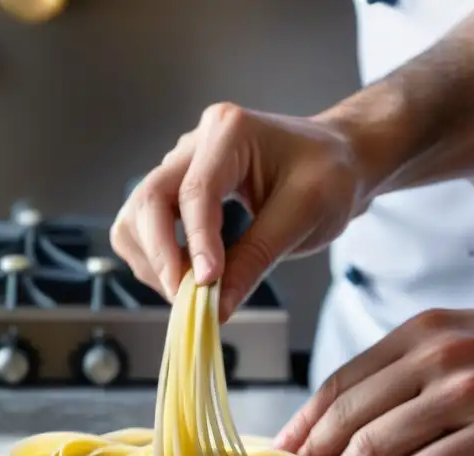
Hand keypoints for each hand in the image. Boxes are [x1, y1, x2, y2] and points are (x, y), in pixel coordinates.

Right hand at [109, 102, 364, 320]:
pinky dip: (156, 259)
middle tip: (186, 298)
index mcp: (229, 132)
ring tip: (190, 290)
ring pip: (136, 217)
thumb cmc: (330, 175)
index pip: (195, 192)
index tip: (205, 287)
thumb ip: (257, 257)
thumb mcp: (306, 215)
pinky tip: (187, 276)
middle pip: (148, 200)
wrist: (337, 160)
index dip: (197, 244)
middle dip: (161, 256)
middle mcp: (193, 143)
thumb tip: (219, 305)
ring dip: (153, 260)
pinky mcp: (175, 191)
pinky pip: (144, 228)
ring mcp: (179, 166)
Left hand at [274, 308, 473, 455]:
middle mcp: (436, 359)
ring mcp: (468, 396)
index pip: (338, 383)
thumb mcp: (445, 340)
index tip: (283, 451)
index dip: (303, 423)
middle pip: (348, 416)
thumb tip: (332, 417)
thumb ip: (393, 372)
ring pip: (377, 445)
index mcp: (416, 335)